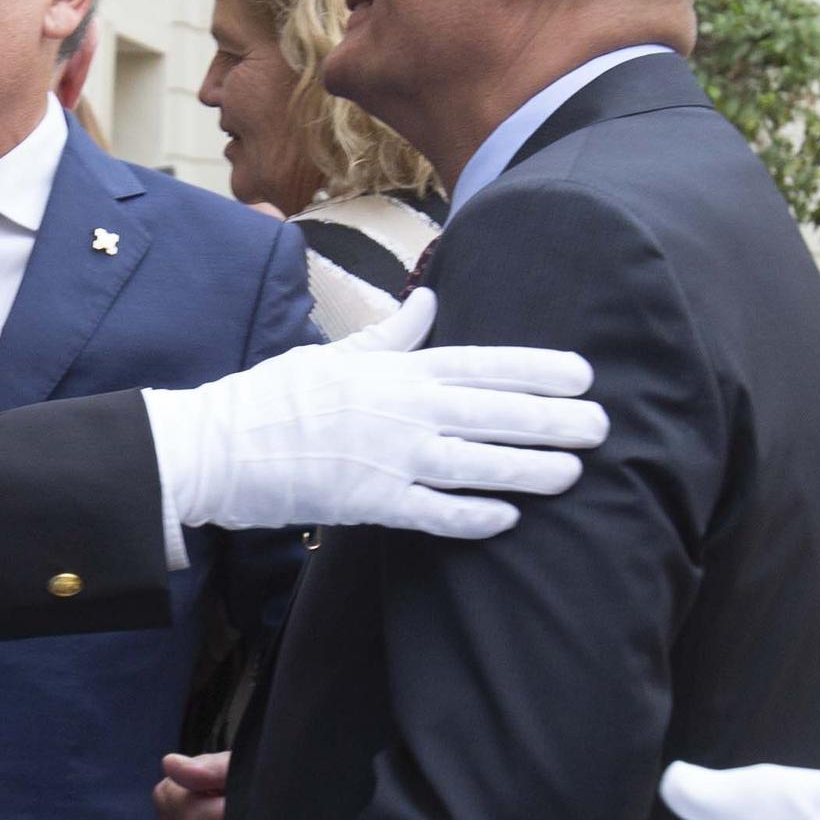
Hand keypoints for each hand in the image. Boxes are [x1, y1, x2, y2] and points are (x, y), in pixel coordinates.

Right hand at [145, 289, 606, 540]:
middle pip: (491, 414)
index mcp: (394, 372)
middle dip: (551, 420)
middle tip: (602, 425)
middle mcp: (400, 412)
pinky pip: (434, 514)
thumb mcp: (334, 354)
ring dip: (528, 468)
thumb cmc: (274, 398)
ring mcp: (387, 459)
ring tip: (573, 471)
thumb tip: (431, 301)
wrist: (217, 447)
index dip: (536, 370)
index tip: (582, 372)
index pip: (480, 365)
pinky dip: (472, 516)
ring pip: (475, 464)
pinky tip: (509, 518)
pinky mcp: (369, 504)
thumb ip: (392, 334)